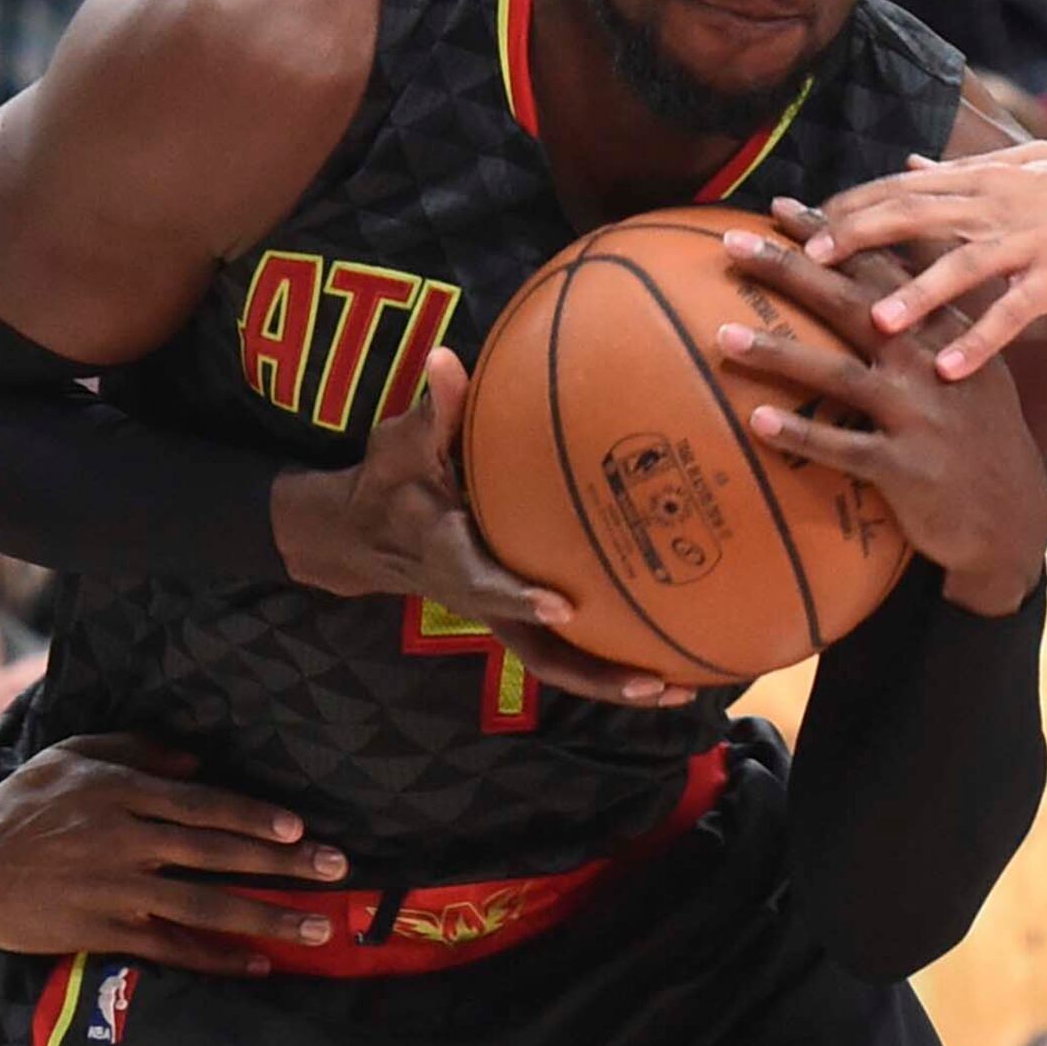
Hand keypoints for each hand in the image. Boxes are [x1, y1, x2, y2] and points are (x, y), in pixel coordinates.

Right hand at [0, 733, 350, 971]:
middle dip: (285, 863)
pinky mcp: (103, 931)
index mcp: (120, 793)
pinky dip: (216, 959)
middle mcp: (126, 840)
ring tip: (316, 928)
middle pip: (218, 852)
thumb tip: (197, 762)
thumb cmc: (16, 807)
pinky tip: (257, 966)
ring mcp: (116, 889)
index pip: (203, 805)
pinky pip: (171, 948)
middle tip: (338, 870)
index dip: (255, 817)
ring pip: (205, 905)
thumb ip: (134, 751)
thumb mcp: (69, 757)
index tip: (300, 828)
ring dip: (266, 917)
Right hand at [270, 347, 680, 705]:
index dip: (521, 599)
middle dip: (597, 675)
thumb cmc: (391, 483)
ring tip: (681, 686)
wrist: (365, 534)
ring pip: (561, 662)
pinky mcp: (521, 615)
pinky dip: (613, 658)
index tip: (563, 604)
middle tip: (655, 683)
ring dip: (616, 681)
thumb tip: (445, 359)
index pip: (486, 587)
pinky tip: (669, 656)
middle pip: (542, 654)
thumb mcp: (402, 446)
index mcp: (451, 560)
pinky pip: (570, 647)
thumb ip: (435, 411)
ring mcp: (505, 615)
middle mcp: (484, 600)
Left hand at [711, 232, 1046, 613]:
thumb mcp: (971, 362)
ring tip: (723, 336)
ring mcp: (920, 414)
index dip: (830, 235)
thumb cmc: (976, 436)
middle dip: (791, 268)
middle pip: (853, 303)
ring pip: (840, 374)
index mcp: (944, 329)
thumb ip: (934, 311)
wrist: (1009, 518)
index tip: (778, 208)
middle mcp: (931, 362)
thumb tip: (900, 257)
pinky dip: (801, 433)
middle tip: (733, 243)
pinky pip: (843, 447)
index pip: (880, 268)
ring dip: (779, 352)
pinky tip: (756, 419)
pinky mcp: (906, 467)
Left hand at [795, 143, 1046, 377]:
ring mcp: (1034, 242)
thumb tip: (906, 163)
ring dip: (918, 295)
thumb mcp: (1029, 169)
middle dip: (859, 236)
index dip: (850, 203)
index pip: (903, 187)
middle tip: (806, 258)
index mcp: (988, 180)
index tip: (798, 219)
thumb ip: (963, 171)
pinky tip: (951, 373)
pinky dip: (984, 341)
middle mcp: (1002, 204)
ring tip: (876, 324)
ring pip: (964, 266)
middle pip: (916, 216)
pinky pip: (1016, 314)